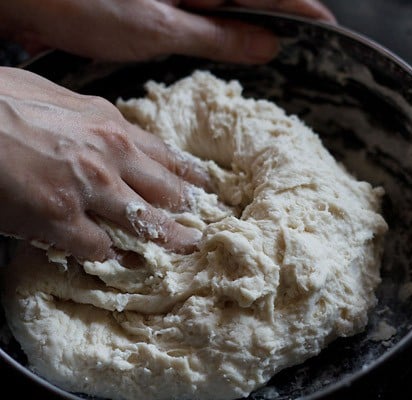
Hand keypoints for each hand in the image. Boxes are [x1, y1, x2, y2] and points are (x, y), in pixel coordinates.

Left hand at [0, 0, 334, 62]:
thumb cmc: (87, 3)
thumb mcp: (162, 28)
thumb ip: (219, 36)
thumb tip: (268, 44)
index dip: (304, 9)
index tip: (329, 30)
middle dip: (284, 16)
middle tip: (305, 43)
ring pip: (232, 0)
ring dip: (254, 21)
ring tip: (275, 46)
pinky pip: (207, 5)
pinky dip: (222, 23)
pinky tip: (230, 39)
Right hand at [0, 67, 209, 261]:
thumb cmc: (1, 102)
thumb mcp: (60, 99)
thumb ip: (92, 120)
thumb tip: (108, 130)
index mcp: (111, 125)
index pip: (167, 156)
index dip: (190, 176)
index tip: (204, 187)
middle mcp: (110, 157)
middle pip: (168, 192)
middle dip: (189, 211)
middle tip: (201, 223)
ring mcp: (89, 190)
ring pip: (147, 225)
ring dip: (169, 240)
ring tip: (185, 248)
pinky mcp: (60, 220)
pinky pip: (99, 248)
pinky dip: (113, 257)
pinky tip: (122, 261)